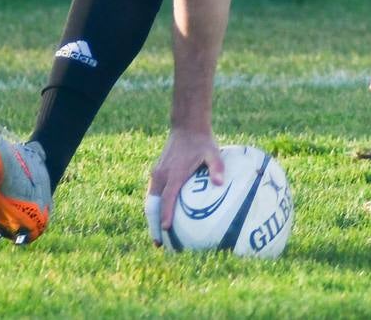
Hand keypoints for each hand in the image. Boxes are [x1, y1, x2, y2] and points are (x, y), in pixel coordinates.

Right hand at [144, 128, 223, 243]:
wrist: (186, 126)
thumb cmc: (202, 142)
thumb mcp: (213, 153)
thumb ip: (216, 168)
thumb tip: (220, 183)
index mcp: (175, 173)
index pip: (168, 198)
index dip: (166, 214)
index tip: (166, 229)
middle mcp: (162, 175)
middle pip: (154, 204)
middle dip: (154, 225)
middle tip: (158, 244)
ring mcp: (157, 173)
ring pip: (151, 201)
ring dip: (152, 218)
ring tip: (157, 236)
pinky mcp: (157, 172)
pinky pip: (153, 194)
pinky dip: (154, 208)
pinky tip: (159, 217)